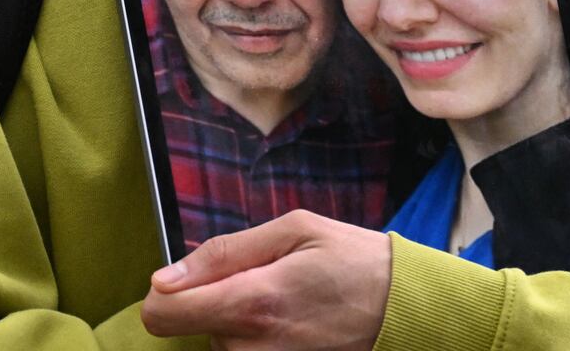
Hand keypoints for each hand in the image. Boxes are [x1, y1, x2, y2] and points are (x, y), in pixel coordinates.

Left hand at [142, 209, 391, 350]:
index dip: (163, 293)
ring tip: (284, 297)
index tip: (185, 279)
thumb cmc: (354, 260)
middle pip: (190, 327)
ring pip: (219, 341)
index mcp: (252, 300)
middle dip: (213, 298)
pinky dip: (256, 336)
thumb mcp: (295, 230)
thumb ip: (224, 252)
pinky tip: (290, 320)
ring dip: (238, 319)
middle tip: (263, 277)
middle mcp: (252, 344)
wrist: (407, 309)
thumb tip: (167, 276)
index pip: (161, 314)